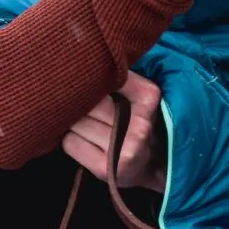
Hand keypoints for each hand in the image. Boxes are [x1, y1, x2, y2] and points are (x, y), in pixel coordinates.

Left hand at [61, 71, 165, 192]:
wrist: (158, 167)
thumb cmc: (141, 121)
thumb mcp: (142, 94)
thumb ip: (120, 78)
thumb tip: (82, 59)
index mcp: (148, 97)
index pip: (106, 78)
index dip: (93, 79)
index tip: (87, 79)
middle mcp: (139, 125)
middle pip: (88, 102)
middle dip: (81, 102)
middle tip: (81, 104)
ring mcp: (123, 149)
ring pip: (76, 122)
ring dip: (75, 122)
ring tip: (89, 125)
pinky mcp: (105, 169)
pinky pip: (70, 143)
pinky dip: (72, 140)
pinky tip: (87, 142)